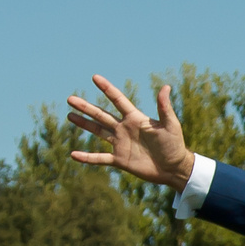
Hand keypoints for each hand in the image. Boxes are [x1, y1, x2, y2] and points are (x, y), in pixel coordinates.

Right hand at [66, 76, 195, 188]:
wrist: (174, 168)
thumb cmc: (174, 145)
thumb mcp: (170, 124)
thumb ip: (164, 107)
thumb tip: (166, 87)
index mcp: (135, 118)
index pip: (118, 100)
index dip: (107, 88)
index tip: (94, 77)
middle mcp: (124, 129)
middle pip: (101, 114)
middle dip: (86, 107)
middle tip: (70, 99)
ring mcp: (121, 144)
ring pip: (98, 131)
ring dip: (84, 124)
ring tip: (69, 115)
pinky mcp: (120, 159)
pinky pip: (100, 158)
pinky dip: (87, 157)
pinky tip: (73, 155)